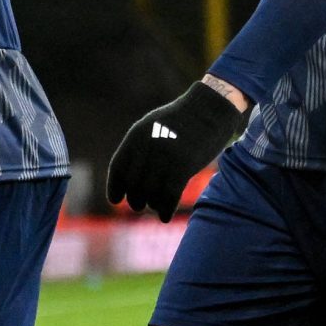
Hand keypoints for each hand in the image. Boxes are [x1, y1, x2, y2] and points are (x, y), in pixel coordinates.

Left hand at [105, 76, 247, 220]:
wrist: (211, 108)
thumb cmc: (183, 119)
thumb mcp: (154, 126)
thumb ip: (140, 147)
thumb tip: (128, 176)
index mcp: (137, 135)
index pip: (118, 168)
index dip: (114, 187)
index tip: (115, 200)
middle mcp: (148, 147)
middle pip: (134, 184)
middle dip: (134, 199)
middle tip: (138, 206)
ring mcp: (166, 157)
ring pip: (151, 193)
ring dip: (152, 204)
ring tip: (156, 207)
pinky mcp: (184, 166)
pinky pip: (169, 196)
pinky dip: (165, 210)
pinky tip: (165, 217)